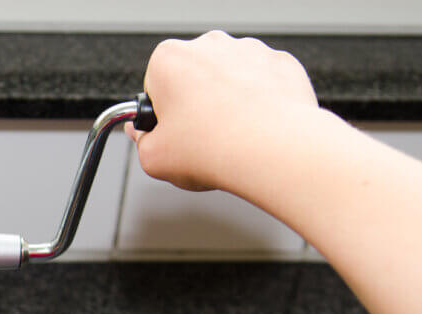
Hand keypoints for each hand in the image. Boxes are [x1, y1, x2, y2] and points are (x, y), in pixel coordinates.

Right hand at [125, 31, 318, 192]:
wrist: (272, 150)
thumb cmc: (213, 149)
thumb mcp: (153, 159)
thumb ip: (141, 142)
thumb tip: (144, 137)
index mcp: (169, 60)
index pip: (155, 86)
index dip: (161, 115)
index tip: (169, 133)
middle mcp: (208, 46)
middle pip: (192, 78)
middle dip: (193, 106)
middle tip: (198, 140)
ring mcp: (248, 51)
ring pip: (228, 79)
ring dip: (227, 103)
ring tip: (229, 139)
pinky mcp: (280, 63)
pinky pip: (262, 84)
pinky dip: (259, 103)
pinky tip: (255, 130)